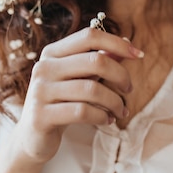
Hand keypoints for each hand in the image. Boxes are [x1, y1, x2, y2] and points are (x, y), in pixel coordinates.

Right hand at [14, 27, 143, 161]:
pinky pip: (82, 111)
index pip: (89, 36)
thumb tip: (128, 43)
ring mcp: (40, 92)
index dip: (117, 43)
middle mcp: (43, 68)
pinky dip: (102, 116)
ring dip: (114, 101)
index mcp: (52, 53)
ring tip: (121, 111)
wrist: (33, 136)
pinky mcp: (41, 116)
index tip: (139, 55)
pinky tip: (107, 120)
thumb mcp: (81, 79)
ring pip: (92, 89)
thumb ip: (101, 61)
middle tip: (129, 89)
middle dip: (120, 75)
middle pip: (95, 61)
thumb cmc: (62, 103)